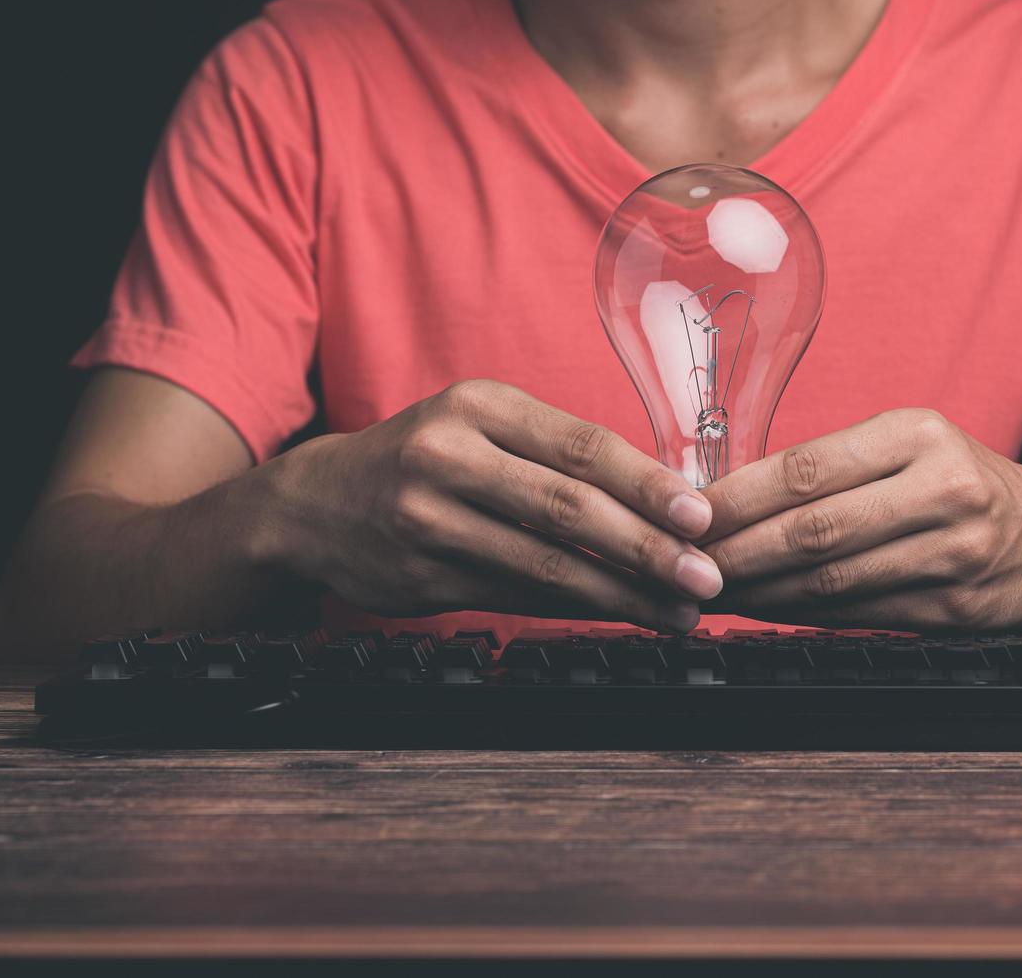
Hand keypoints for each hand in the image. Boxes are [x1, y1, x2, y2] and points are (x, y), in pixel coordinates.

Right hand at [265, 379, 722, 630]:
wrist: (315, 505)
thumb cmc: (426, 458)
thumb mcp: (481, 424)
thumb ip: (556, 452)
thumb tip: (665, 493)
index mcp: (478, 406)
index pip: (581, 445)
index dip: (648, 484)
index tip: (702, 516)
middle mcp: (449, 458)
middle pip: (569, 508)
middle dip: (649, 548)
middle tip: (706, 576)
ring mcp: (428, 521)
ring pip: (547, 565)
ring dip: (625, 593)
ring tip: (681, 611)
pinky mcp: (421, 579)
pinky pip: (519, 597)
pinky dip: (579, 610)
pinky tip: (624, 615)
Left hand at [699, 409, 1021, 629]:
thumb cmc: (958, 480)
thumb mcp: (909, 443)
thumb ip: (832, 463)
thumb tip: (726, 494)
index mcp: (919, 435)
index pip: (807, 468)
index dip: (738, 497)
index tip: (686, 513)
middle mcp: (943, 491)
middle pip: (813, 531)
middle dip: (736, 552)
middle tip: (683, 563)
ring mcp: (955, 556)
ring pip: (831, 582)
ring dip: (759, 591)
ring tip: (710, 590)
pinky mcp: (957, 610)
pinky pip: (858, 617)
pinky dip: (800, 617)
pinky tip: (763, 609)